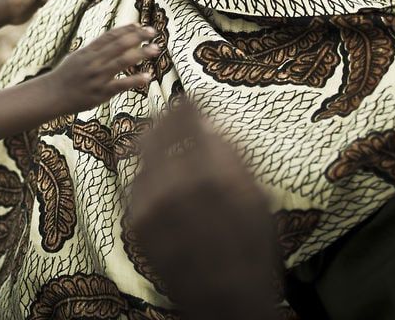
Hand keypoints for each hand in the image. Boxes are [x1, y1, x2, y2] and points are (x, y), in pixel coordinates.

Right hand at [45, 24, 157, 112]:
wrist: (52, 95)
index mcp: (88, 51)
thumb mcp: (77, 57)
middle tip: (152, 32)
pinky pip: (121, 84)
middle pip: (119, 44)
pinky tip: (148, 77)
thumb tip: (112, 39)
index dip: (126, 29)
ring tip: (155, 49)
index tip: (140, 25)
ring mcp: (97, 76)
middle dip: (138, 36)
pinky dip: (135, 80)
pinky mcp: (101, 92)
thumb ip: (95, 49)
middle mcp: (93, 61)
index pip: (110, 35)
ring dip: (141, 53)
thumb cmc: (66, 76)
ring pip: (123, 61)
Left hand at [128, 101, 279, 319]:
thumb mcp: (257, 197)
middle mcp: (175, 183)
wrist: (224, 297)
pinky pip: (139, 183)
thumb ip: (234, 157)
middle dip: (166, 118)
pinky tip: (162, 175)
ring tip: (166, 140)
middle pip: (158, 131)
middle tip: (174, 112)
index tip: (190, 98)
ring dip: (155, 143)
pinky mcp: (137, 220)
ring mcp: (151, 203)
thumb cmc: (251, 248)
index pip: (189, 121)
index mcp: (212, 173)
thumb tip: (213, 126)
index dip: (188, 105)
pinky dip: (149, 172)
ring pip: (145, 155)